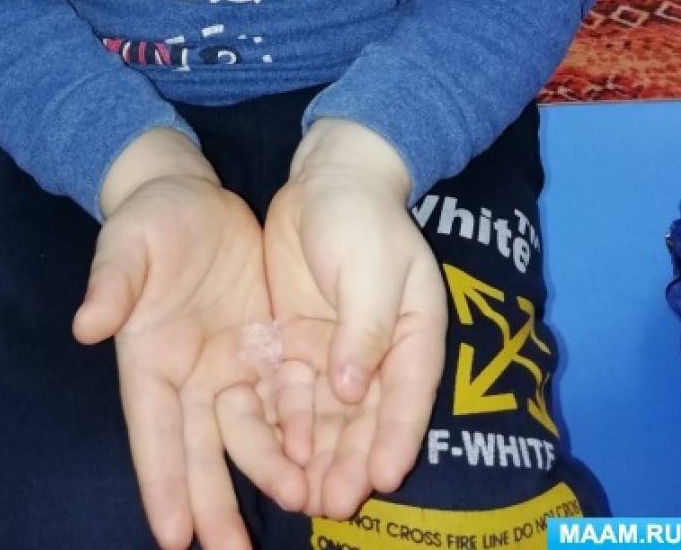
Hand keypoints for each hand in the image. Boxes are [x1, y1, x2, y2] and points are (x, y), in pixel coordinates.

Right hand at [73, 130, 306, 549]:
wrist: (190, 192)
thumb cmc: (150, 219)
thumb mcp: (127, 244)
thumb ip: (112, 282)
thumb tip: (86, 325)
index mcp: (149, 358)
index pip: (153, 430)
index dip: (162, 480)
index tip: (172, 535)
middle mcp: (188, 375)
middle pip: (199, 449)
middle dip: (212, 503)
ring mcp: (227, 364)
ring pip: (245, 433)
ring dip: (264, 472)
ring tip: (295, 506)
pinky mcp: (263, 347)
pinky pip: (281, 397)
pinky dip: (295, 431)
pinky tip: (317, 461)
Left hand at [264, 118, 446, 519]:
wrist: (325, 178)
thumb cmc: (361, 216)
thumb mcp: (373, 266)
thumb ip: (365, 327)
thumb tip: (353, 389)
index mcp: (413, 336)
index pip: (407, 395)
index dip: (396, 438)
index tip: (383, 479)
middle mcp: (375, 355)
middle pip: (364, 419)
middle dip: (351, 462)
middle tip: (334, 503)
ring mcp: (333, 353)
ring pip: (325, 417)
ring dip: (315, 455)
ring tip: (300, 495)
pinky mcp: (296, 345)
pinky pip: (287, 393)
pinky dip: (280, 423)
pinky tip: (268, 452)